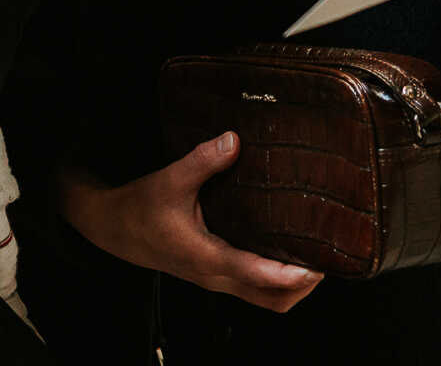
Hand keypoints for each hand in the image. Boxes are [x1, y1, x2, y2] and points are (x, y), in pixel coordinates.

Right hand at [59, 136, 322, 312]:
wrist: (113, 229)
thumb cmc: (139, 207)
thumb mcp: (169, 180)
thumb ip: (203, 160)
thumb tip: (234, 140)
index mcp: (207, 257)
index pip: (258, 276)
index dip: (292, 274)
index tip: (319, 265)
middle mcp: (215, 276)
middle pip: (274, 300)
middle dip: (304, 286)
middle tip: (328, 256)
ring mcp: (215, 279)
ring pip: (266, 300)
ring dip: (294, 287)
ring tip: (315, 257)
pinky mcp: (214, 274)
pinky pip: (255, 290)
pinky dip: (277, 281)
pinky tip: (285, 254)